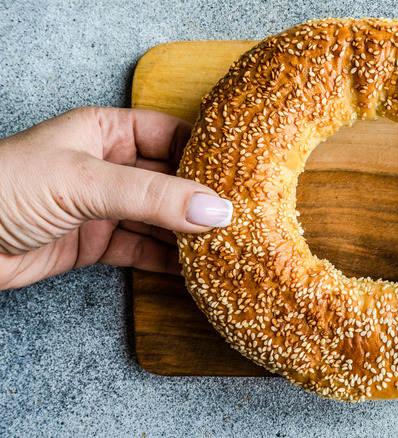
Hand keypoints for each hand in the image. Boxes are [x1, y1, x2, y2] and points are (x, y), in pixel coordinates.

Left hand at [0, 107, 232, 289]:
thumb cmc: (4, 187)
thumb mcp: (85, 181)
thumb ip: (153, 196)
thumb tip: (215, 209)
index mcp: (106, 132)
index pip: (172, 135)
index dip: (207, 154)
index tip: (243, 176)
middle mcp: (109, 166)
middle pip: (171, 180)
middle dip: (203, 200)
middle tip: (243, 218)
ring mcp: (104, 206)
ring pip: (160, 218)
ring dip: (190, 234)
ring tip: (228, 246)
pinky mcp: (95, 243)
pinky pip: (142, 250)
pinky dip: (168, 261)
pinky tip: (195, 269)